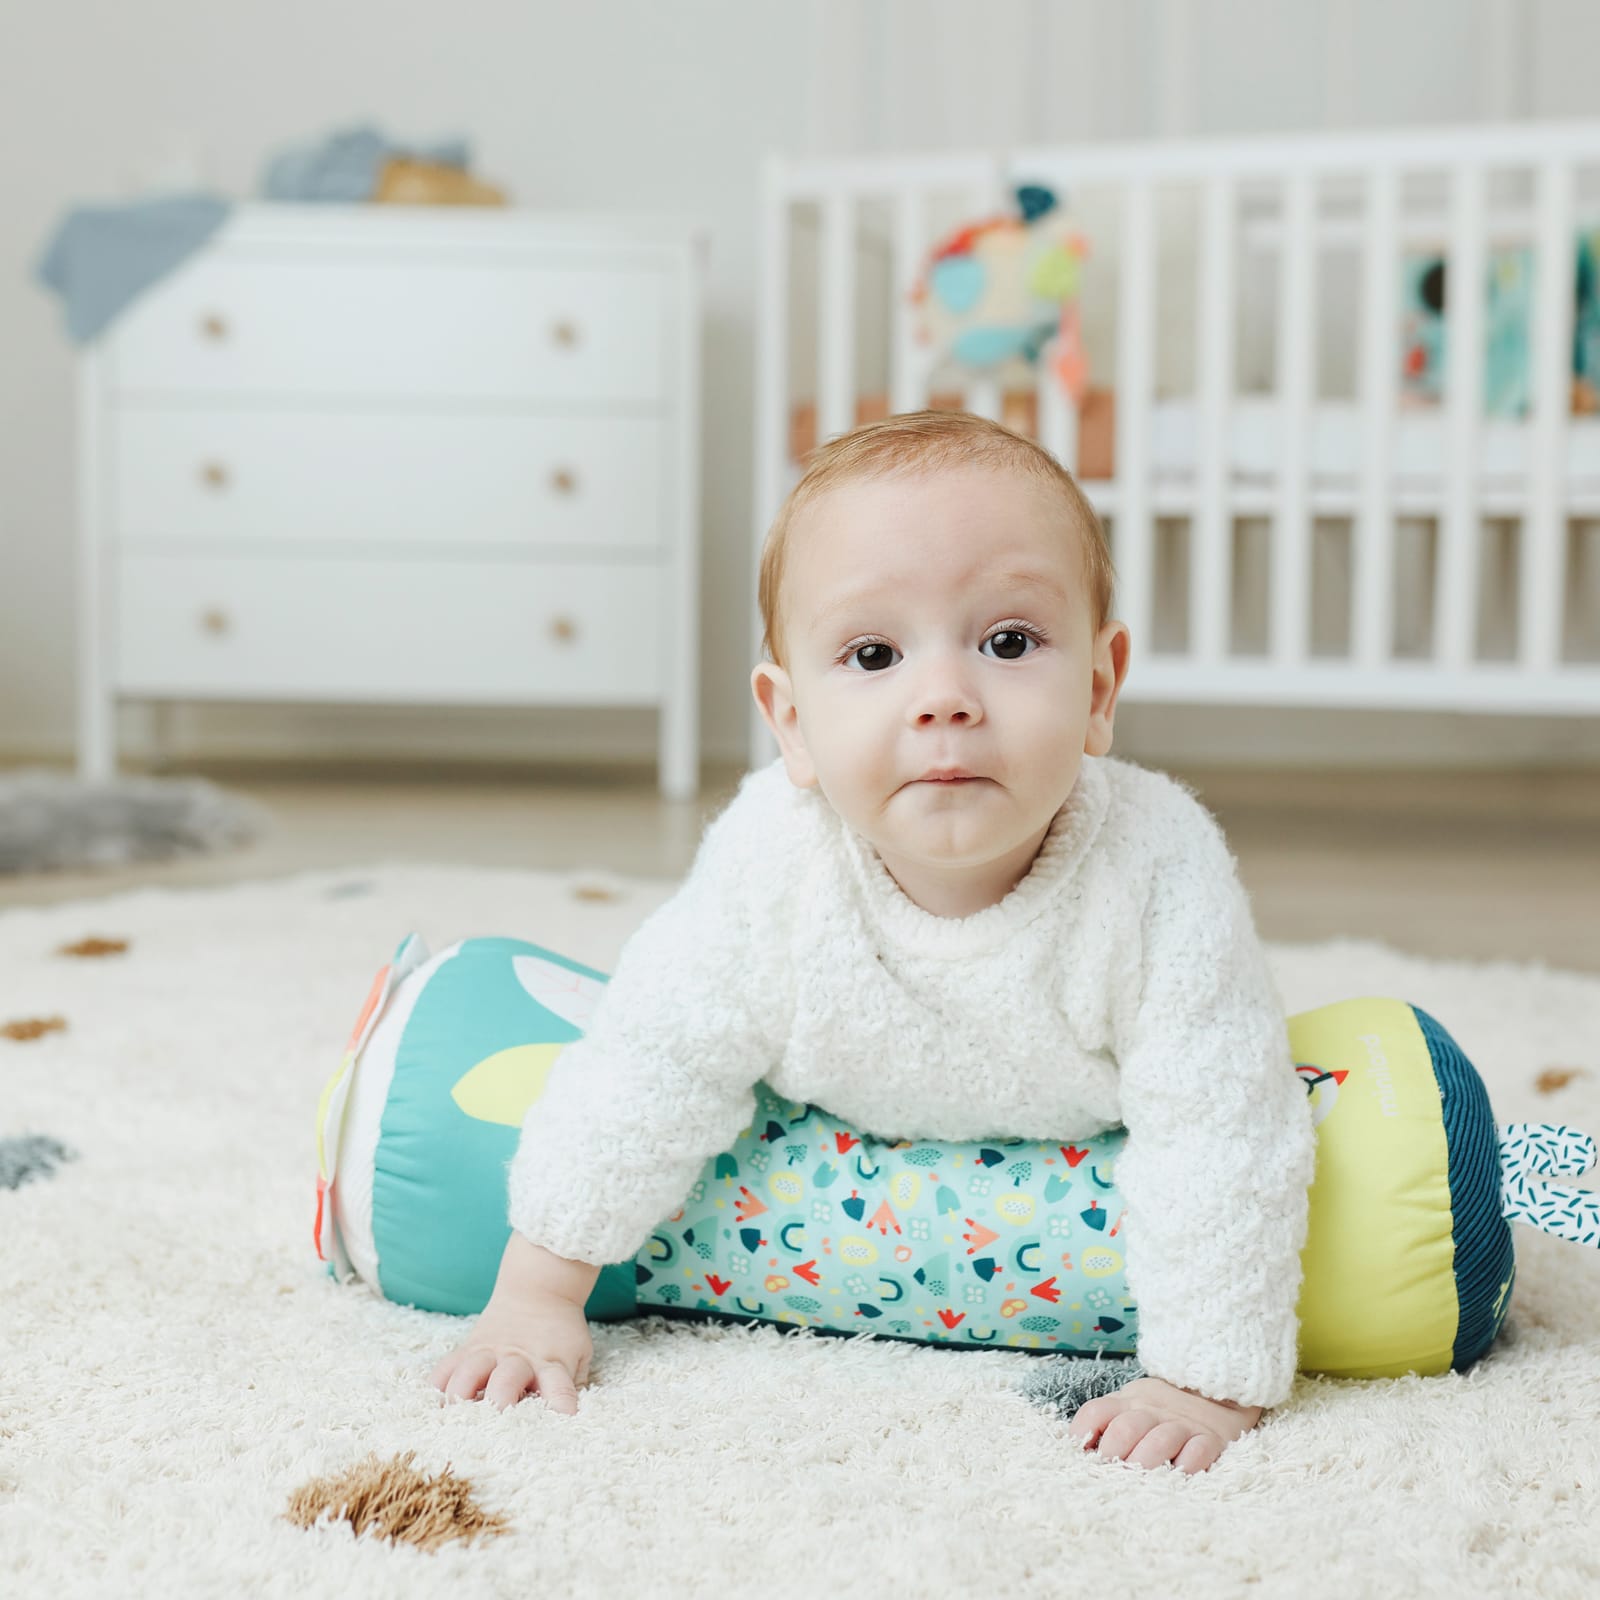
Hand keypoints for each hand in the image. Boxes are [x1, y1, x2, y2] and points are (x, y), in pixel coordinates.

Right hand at [429, 1285, 593, 1413]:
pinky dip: (437, 1387)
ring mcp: (491, 1352)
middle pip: (506, 1382)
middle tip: (493, 1428)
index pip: (560, 1388)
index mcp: (552, 1363)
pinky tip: (432, 1406)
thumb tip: (568, 1418)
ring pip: (469, 1372)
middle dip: (499, 1405)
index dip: (560, 1407)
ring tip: (452, 1420)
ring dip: (460, 1397)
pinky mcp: (470, 1348)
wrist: (539, 1288)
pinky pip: (446, 1367)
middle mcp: (519, 1359)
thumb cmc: (561, 1329)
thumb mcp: (578, 1352)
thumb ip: (573, 1384)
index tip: (560, 1423)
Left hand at [1065, 1375, 1262, 1473]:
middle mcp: (1152, 1410)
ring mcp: (1182, 1424)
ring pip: (1160, 1440)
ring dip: (1145, 1462)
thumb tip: (1079, 1456)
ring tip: (1138, 1482)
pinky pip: (1198, 1452)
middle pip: (1126, 1427)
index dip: (1081, 1434)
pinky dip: (1187, 1466)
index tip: (1078, 1457)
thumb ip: (1108, 1424)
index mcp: (1127, 1401)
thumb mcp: (1132, 1406)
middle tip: (1109, 1476)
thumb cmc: (1161, 1411)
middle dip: (1113, 1454)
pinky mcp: (1211, 1439)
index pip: (1096, 1411)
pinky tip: (1178, 1477)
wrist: (1215, 1393)